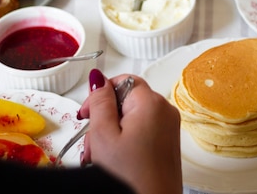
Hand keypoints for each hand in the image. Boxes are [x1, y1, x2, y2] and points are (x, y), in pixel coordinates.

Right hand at [78, 70, 181, 193]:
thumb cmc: (130, 178)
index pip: (123, 80)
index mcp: (151, 103)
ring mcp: (169, 128)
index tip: (87, 112)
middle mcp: (165, 111)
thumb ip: (100, 102)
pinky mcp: (167, 144)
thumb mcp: (103, 134)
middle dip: (105, 118)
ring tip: (101, 156)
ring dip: (112, 132)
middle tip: (92, 141)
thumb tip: (98, 78)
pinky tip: (114, 160)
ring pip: (132, 118)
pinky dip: (126, 141)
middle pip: (127, 100)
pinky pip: (142, 132)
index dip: (101, 93)